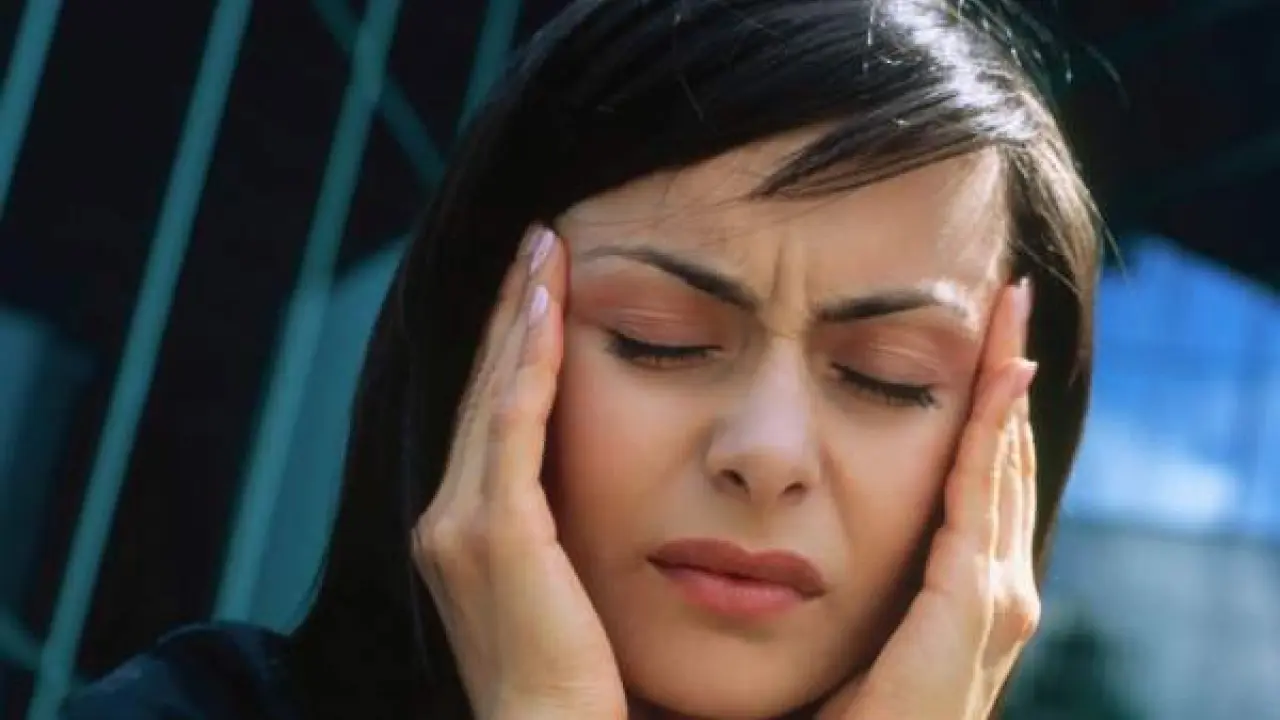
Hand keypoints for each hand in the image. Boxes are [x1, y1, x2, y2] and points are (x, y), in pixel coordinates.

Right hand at [411, 226, 625, 719]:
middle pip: (482, 387)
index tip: (542, 283)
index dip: (512, 343)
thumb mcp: (561, 586)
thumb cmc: (574, 680)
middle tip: (541, 239)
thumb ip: (561, 530)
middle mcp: (448, 517)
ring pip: (492, 392)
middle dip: (512, 310)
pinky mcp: (496, 533)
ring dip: (520, 316)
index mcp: (464, 528)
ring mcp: (460, 524)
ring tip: (546, 249)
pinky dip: (528, 361)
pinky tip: (550, 306)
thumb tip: (598, 484)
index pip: (489, 412)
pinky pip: (513, 424)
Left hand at [818, 280, 1039, 719]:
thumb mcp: (845, 632)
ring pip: (1001, 474)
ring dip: (1006, 395)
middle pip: (1000, 467)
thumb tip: (787, 528)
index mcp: (958, 597)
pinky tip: (997, 380)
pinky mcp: (974, 610)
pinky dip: (993, 438)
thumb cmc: (830, 717)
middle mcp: (988, 594)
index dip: (981, 414)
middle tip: (1007, 306)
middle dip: (1004, 388)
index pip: (975, 484)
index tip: (978, 342)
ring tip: (1009, 322)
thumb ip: (843, 580)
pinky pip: (982, 502)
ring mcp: (991, 603)